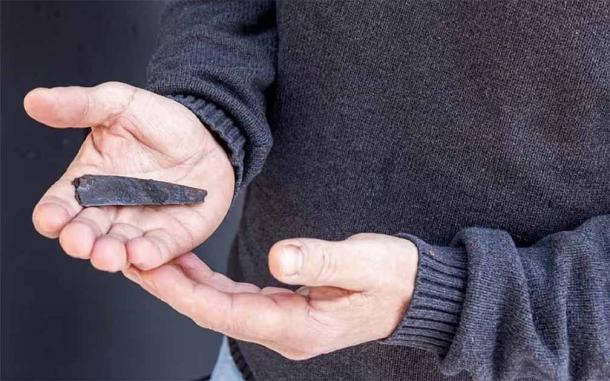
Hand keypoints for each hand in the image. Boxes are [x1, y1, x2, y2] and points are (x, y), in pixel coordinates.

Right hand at [24, 82, 233, 271]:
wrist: (208, 135)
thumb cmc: (161, 122)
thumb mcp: (120, 104)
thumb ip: (79, 106)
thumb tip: (35, 100)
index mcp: (89, 182)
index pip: (61, 205)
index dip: (53, 215)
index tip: (51, 219)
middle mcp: (110, 211)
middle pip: (87, 235)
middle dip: (81, 241)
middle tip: (81, 242)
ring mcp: (140, 228)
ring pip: (119, 250)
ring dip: (112, 256)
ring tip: (110, 255)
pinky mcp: (171, 238)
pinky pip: (158, 253)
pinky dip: (149, 258)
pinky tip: (142, 254)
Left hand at [123, 233, 417, 359]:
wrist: (412, 291)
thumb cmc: (394, 277)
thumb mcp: (365, 261)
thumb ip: (322, 259)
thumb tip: (278, 259)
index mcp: (297, 326)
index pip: (224, 312)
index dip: (181, 291)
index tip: (148, 269)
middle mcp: (283, 331)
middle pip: (212, 311)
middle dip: (170, 287)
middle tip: (131, 259)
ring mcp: (282, 323)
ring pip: (219, 306)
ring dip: (184, 284)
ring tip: (150, 258)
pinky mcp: (283, 309)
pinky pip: (235, 298)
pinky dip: (207, 282)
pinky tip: (190, 267)